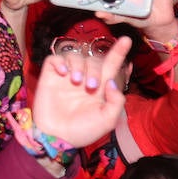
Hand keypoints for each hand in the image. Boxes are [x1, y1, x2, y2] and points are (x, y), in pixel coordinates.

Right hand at [31, 33, 131, 149]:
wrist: (58, 138)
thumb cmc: (83, 131)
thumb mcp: (107, 120)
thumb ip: (116, 101)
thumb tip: (111, 82)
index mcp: (100, 87)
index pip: (110, 65)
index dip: (118, 52)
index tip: (127, 40)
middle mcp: (84, 78)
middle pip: (93, 60)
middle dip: (94, 69)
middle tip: (90, 86)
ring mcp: (66, 77)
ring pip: (75, 56)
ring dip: (78, 66)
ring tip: (76, 81)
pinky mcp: (50, 76)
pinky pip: (55, 58)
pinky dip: (61, 62)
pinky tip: (63, 73)